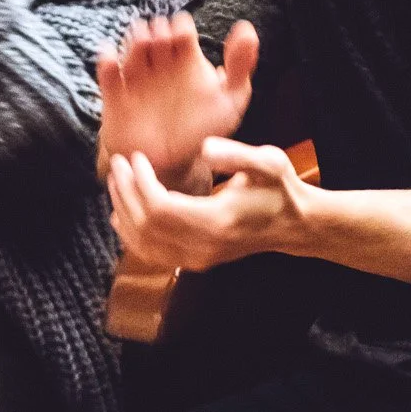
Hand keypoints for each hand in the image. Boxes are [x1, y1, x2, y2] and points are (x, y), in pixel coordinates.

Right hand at [96, 12, 256, 188]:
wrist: (172, 164)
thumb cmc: (205, 128)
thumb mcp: (231, 100)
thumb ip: (240, 66)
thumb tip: (246, 28)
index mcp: (187, 58)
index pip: (181, 27)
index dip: (180, 27)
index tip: (183, 39)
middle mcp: (161, 62)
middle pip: (155, 31)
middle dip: (157, 31)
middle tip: (163, 42)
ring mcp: (137, 77)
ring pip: (131, 45)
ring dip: (135, 39)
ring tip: (144, 45)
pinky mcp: (116, 96)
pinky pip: (107, 73)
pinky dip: (106, 62)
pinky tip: (112, 60)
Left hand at [108, 136, 305, 269]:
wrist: (293, 226)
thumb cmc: (280, 189)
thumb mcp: (269, 162)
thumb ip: (237, 154)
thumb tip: (204, 149)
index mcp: (217, 221)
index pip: (161, 208)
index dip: (140, 183)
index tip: (135, 157)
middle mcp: (202, 247)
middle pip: (146, 225)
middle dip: (125, 193)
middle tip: (118, 163)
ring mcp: (196, 259)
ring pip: (143, 243)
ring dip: (124, 211)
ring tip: (117, 181)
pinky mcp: (194, 262)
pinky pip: (151, 254)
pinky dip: (131, 234)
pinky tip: (123, 214)